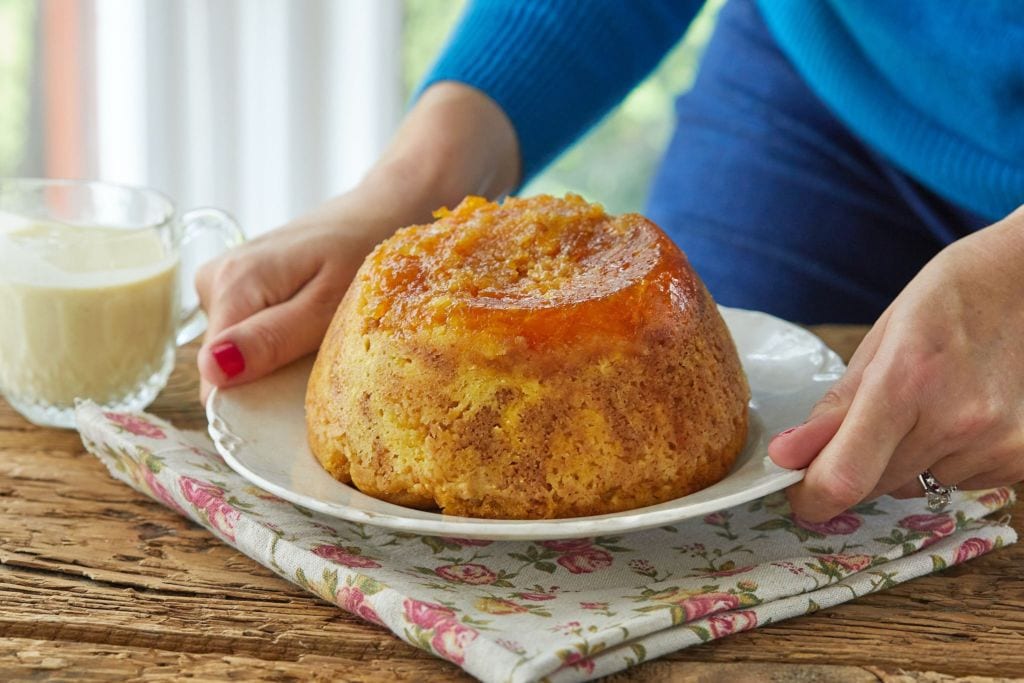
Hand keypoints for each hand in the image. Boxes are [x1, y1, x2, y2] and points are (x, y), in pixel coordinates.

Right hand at [194, 207, 383, 402]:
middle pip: (222, 362)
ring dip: (273, 358)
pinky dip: (276, 340)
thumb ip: (272, 338)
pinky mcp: (237, 284)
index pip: (213, 371)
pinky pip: (245, 330)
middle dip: (265, 378)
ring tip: (318, 341)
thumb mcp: (327, 306)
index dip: (248, 402)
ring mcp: (222, 281)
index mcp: (233, 283)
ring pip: (234, 349)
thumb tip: (211, 370)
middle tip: (320, 367)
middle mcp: (215, 280)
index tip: (289, 413)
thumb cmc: (364, 252)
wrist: (378, 210)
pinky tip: (307, 329)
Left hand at [769, 206, 1023, 521]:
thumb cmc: (941, 307)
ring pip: (914, 486)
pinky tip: (956, 418)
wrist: (1020, 286)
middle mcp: (953, 420)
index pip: (846, 475)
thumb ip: (832, 409)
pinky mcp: (1020, 457)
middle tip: (861, 429)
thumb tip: (785, 456)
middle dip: (851, 471)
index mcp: (904, 382)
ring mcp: (993, 442)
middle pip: (875, 486)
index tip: (798, 496)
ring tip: (924, 408)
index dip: (812, 498)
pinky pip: (954, 484)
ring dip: (901, 464)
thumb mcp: (875, 344)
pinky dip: (941, 462)